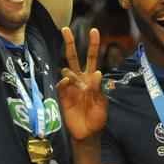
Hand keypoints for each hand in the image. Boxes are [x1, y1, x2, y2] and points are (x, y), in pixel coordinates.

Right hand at [58, 27, 107, 141]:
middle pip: (74, 57)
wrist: (86, 134)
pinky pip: (61, 84)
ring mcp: (70, 86)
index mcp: (92, 79)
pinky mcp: (62, 95)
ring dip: (71, 73)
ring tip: (77, 84)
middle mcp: (80, 79)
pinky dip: (65, 82)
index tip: (94, 30)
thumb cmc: (97, 118)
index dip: (93, 44)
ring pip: (66, 70)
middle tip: (65, 29)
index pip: (92, 58)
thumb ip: (97, 89)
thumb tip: (96, 72)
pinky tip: (68, 85)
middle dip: (69, 43)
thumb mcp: (101, 104)